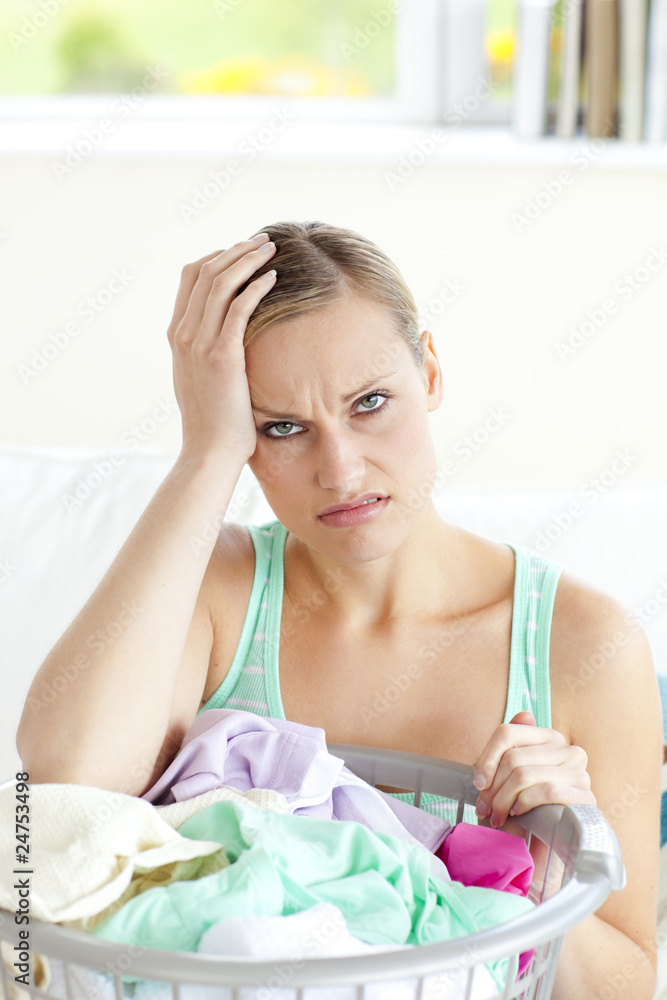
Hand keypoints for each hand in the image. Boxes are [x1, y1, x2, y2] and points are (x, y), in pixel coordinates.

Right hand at [166, 234, 276, 461]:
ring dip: (248, 259)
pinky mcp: (222, 355)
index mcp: (177, 335)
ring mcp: (200, 344)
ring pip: (221, 282)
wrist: (210, 450)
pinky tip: (274, 278)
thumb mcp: (201, 380)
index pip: (190, 276)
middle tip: (263, 240)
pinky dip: (256, 286)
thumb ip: (206, 354)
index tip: (242, 251)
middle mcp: (183, 333)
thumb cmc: (215, 421)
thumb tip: (224, 340)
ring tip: (272, 249)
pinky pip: (239, 308)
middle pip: (205, 271)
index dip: (217, 256)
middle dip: (236, 249)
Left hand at [473, 712, 595, 828]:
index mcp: (549, 737)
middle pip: (513, 757)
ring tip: (496, 816)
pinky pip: (546, 792)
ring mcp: (580, 773)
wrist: (547, 845)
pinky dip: (525, 803)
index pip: (507, 732)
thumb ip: (514, 744)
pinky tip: (518, 814)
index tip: (478, 783)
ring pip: (524, 775)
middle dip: (493, 787)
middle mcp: (569, 750)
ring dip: (503, 800)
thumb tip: (525, 715)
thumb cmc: (524, 808)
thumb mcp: (511, 775)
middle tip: (485, 808)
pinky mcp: (586, 797)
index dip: (486, 758)